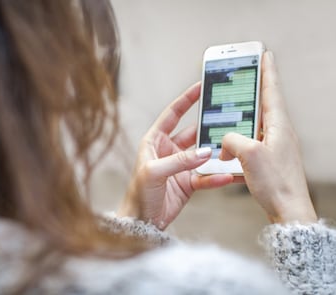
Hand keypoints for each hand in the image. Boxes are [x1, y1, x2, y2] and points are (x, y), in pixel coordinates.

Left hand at [118, 83, 232, 228]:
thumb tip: (205, 151)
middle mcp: (168, 151)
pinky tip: (227, 175)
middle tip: (227, 117)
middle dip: (208, 126)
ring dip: (216, 152)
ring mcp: (180, 167)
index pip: (172, 115)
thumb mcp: (154, 172)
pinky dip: (216, 176)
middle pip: (192, 133)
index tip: (201, 87)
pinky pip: (206, 177)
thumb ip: (179, 160)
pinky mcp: (188, 183)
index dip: (186, 100)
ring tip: (233, 147)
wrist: (142, 222)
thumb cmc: (139, 194)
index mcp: (155, 141)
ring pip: (202, 155)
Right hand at [220, 51, 316, 223]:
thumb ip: (232, 140)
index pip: (272, 91)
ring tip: (228, 121)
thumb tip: (225, 140)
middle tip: (243, 80)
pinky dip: (239, 147)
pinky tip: (228, 155)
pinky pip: (251, 146)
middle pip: (264, 106)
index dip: (267, 71)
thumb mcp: (248, 155)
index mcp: (278, 126)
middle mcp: (279, 134)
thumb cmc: (276, 183)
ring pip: (254, 127)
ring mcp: (275, 147)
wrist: (288, 210)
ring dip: (241, 124)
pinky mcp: (269, 161)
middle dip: (253, 92)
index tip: (264, 56)